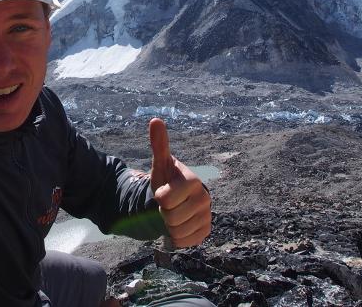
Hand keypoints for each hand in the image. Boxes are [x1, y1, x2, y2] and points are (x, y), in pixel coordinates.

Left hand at [149, 118, 211, 247]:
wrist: (176, 199)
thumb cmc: (166, 180)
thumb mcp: (160, 163)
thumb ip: (159, 144)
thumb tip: (155, 120)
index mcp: (193, 181)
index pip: (166, 199)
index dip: (160, 197)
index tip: (163, 191)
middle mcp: (204, 198)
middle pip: (171, 217)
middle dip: (164, 212)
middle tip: (167, 204)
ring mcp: (206, 216)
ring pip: (176, 231)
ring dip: (168, 225)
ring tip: (173, 212)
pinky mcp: (205, 231)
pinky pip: (183, 241)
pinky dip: (176, 237)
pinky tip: (179, 224)